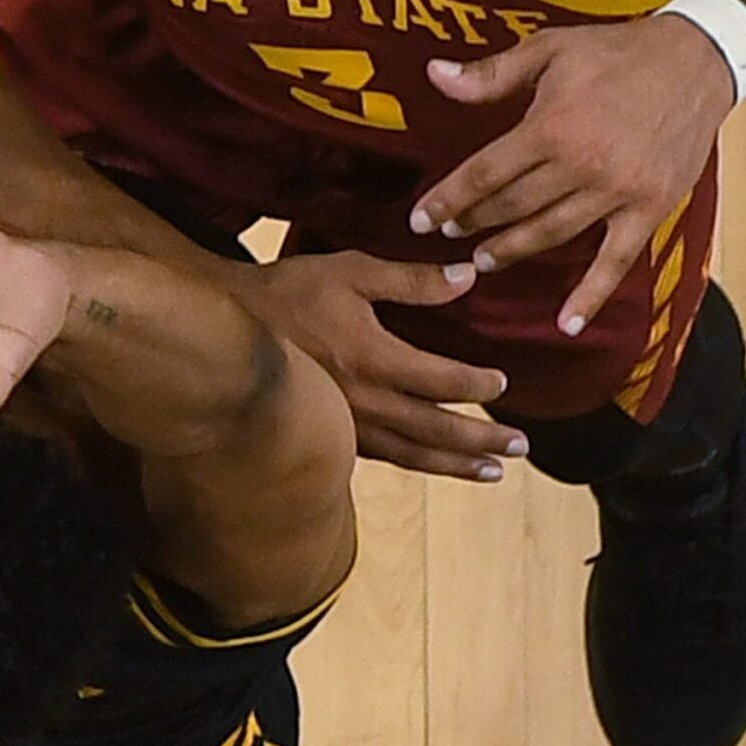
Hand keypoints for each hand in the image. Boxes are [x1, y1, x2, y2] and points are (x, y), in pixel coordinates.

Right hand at [227, 252, 521, 482]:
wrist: (226, 330)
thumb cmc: (290, 292)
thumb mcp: (352, 272)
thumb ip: (412, 280)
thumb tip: (468, 276)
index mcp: (374, 358)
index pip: (442, 380)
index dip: (478, 384)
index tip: (502, 383)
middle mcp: (364, 402)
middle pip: (437, 429)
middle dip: (482, 439)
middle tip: (519, 448)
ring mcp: (346, 426)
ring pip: (413, 455)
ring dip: (457, 465)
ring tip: (493, 472)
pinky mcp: (329, 436)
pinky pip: (384, 458)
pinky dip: (417, 466)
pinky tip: (433, 467)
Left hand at [410, 15, 732, 335]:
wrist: (696, 61)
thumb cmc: (618, 52)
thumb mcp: (549, 49)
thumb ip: (491, 74)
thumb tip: (433, 75)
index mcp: (551, 125)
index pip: (484, 173)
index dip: (448, 199)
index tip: (420, 219)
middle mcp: (581, 164)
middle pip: (512, 206)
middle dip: (474, 223)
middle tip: (449, 235)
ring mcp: (617, 192)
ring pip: (551, 233)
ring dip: (513, 251)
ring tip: (484, 261)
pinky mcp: (649, 209)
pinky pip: (615, 261)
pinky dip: (591, 296)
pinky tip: (566, 323)